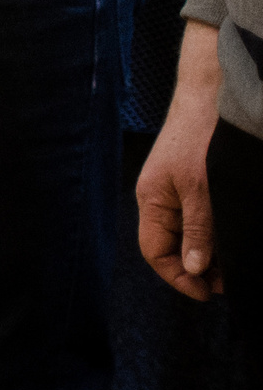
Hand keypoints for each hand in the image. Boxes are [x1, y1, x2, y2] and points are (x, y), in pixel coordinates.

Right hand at [139, 22, 222, 299]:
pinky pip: (200, 219)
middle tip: (231, 281)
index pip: (155, 252)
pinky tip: (234, 239)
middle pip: (171, 247)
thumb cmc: (201, 137)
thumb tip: (194, 268)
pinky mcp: (194, 184)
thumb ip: (198, 230)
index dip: (179, 277)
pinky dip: (216, 235)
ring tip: (237, 262)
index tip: (210, 294)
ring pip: (189, 235)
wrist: (213, 96)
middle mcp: (161, 199)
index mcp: (152, 200)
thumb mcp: (203, 190)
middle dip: (199, 269)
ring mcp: (177, 191)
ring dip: (211, 253)